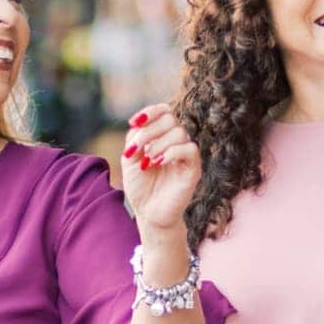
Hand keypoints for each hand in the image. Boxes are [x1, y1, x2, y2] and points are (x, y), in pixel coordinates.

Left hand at [118, 104, 200, 236]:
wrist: (148, 212)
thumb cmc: (140, 186)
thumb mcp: (129, 158)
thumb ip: (134, 138)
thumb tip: (140, 125)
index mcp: (161, 136)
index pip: (164, 111)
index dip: (150, 111)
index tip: (133, 123)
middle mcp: (176, 142)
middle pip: (170, 118)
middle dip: (149, 131)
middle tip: (136, 150)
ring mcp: (186, 154)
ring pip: (179, 132)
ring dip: (158, 144)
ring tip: (146, 162)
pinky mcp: (193, 168)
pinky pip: (190, 149)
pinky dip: (171, 152)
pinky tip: (158, 163)